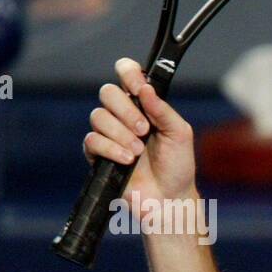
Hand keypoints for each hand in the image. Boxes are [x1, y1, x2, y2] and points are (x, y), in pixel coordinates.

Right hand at [84, 57, 197, 207]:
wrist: (169, 198)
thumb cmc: (177, 165)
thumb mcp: (179, 134)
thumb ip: (163, 110)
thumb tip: (146, 88)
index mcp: (144, 104)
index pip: (126, 74)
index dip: (128, 73)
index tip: (139, 86)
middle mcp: (123, 115)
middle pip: (108, 93)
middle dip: (126, 111)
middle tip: (144, 130)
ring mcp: (109, 133)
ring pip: (98, 116)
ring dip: (121, 134)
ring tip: (138, 152)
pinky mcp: (98, 154)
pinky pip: (92, 140)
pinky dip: (110, 149)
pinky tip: (127, 160)